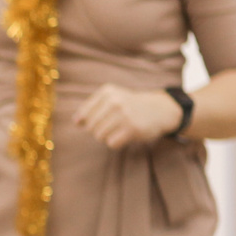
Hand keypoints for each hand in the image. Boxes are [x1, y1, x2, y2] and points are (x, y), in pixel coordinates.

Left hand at [72, 83, 186, 149]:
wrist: (159, 109)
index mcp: (107, 92)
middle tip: (111, 126)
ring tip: (118, 130)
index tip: (98, 121)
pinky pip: (111, 143)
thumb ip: (91, 108)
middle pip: (90, 127)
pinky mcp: (132, 128)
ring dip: (107, 137)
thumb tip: (76, 122)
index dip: (86, 123)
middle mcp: (114, 101)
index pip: (83, 115)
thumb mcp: (111, 98)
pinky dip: (115, 142)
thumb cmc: (129, 105)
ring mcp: (124, 115)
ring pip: (99, 136)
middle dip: (98, 130)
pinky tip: (124, 135)